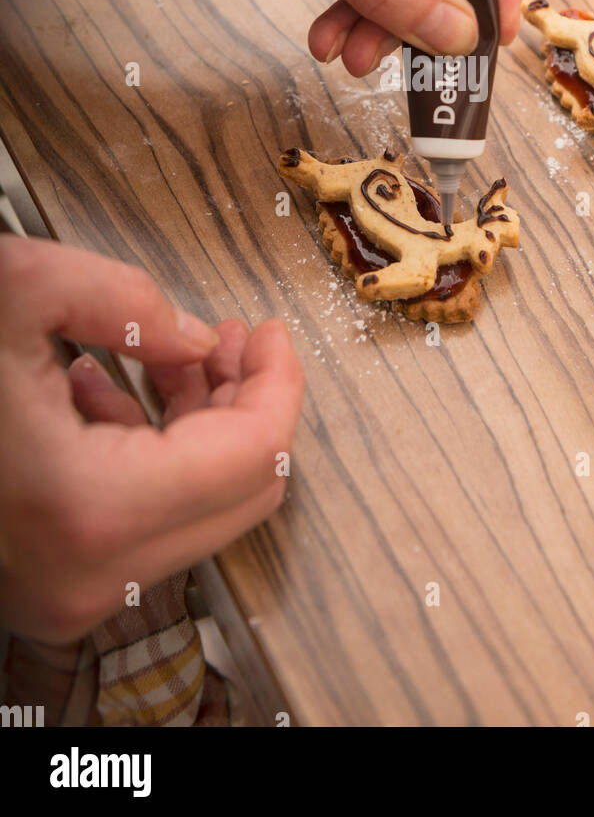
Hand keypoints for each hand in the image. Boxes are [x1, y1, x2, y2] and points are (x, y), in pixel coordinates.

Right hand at [0, 235, 302, 642]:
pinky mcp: (52, 581)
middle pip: (240, 493)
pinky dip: (154, 454)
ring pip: (196, 508)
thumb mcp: (17, 291)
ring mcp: (68, 590)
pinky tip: (120, 393)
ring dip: (203, 424)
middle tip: (234, 338)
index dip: (278, 382)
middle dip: (247, 403)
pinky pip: (142, 521)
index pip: (254, 456)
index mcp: (91, 506)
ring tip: (181, 353)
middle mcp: (88, 574)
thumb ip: (124, 300)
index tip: (272, 331)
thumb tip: (194, 336)